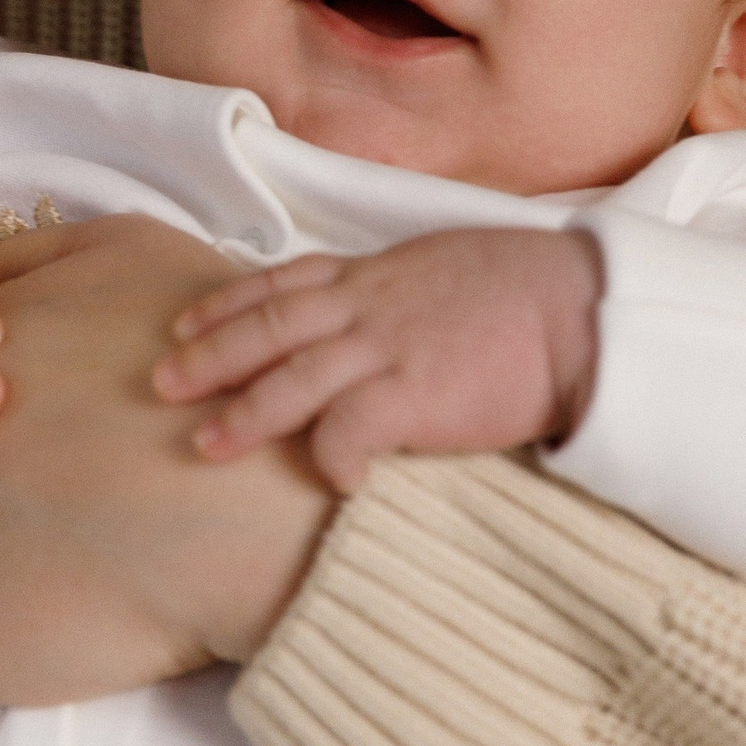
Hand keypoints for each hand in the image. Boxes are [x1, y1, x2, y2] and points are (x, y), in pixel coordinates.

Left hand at [154, 227, 602, 491]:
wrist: (586, 309)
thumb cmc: (531, 290)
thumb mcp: (449, 265)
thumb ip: (403, 287)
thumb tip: (385, 306)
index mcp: (377, 273)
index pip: (283, 282)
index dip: (227, 302)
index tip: (185, 320)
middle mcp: (369, 306)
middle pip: (267, 327)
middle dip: (208, 354)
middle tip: (159, 383)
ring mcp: (388, 349)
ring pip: (290, 377)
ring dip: (243, 412)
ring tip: (203, 443)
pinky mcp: (415, 396)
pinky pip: (350, 430)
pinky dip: (330, 457)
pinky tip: (330, 480)